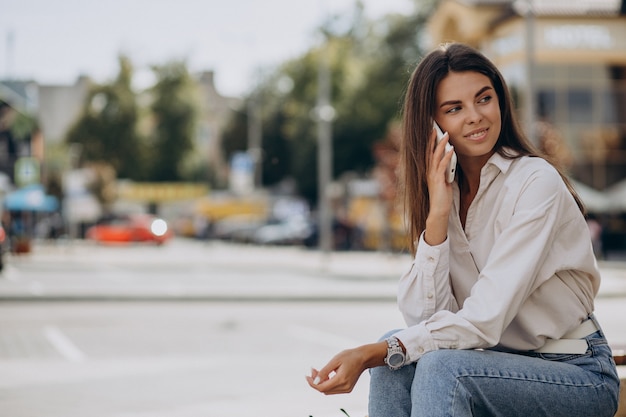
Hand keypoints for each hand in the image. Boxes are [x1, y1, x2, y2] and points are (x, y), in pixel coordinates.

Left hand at [306, 342, 385, 394]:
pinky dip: (327, 383)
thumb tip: (314, 381)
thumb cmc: (350, 356)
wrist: (363, 358)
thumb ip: (324, 372)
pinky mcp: (347, 389)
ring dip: (321, 383)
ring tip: (318, 371)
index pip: (322, 387)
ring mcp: (347, 389)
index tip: (307, 376)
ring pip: (328, 391)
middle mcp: (345, 387)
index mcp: (342, 380)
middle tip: (313, 370)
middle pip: (324, 390)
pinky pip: (333, 389)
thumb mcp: (335, 360)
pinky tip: (326, 375)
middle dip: (316, 382)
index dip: (312, 383)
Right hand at [425, 127, 453, 244]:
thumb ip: (445, 171)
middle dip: (432, 139)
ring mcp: (432, 175)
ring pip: (436, 156)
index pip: (428, 153)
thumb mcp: (443, 180)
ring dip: (441, 145)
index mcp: (429, 171)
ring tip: (446, 135)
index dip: (429, 142)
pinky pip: (442, 166)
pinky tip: (451, 150)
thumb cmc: (442, 197)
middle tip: (435, 127)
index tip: (432, 131)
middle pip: (429, 151)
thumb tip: (450, 161)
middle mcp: (428, 171)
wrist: (438, 210)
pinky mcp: (438, 180)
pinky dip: (447, 157)